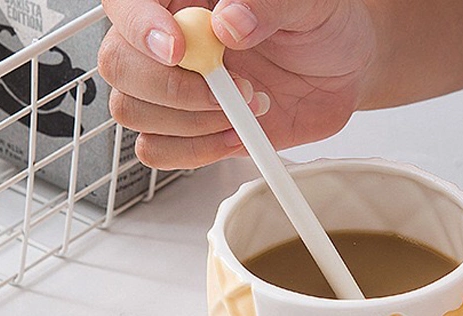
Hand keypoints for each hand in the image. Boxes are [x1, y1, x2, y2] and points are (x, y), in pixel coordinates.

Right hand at [98, 0, 374, 168]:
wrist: (343, 68)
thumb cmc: (318, 23)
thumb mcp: (304, 3)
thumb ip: (266, 4)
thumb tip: (229, 24)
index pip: (124, 6)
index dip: (141, 28)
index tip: (180, 48)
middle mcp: (168, 42)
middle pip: (119, 66)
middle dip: (174, 88)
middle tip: (231, 89)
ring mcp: (176, 89)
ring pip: (133, 112)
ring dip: (190, 122)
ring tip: (244, 108)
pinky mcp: (191, 130)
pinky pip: (158, 151)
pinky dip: (195, 153)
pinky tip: (235, 136)